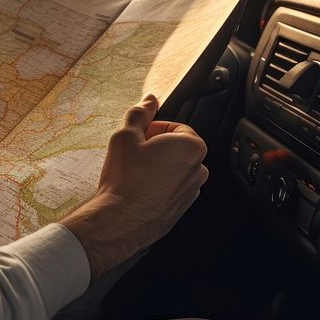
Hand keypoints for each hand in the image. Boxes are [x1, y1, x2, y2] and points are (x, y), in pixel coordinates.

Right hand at [59, 94, 207, 279]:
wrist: (122, 219)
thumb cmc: (126, 178)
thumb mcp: (126, 136)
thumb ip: (140, 113)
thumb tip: (149, 100)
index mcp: (191, 146)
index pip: (175, 126)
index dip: (153, 129)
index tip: (138, 137)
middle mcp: (198, 169)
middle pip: (176, 148)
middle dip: (155, 147)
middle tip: (133, 153)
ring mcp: (191, 191)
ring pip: (173, 169)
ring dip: (156, 166)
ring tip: (133, 172)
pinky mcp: (181, 208)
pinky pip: (170, 189)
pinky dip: (156, 186)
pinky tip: (137, 188)